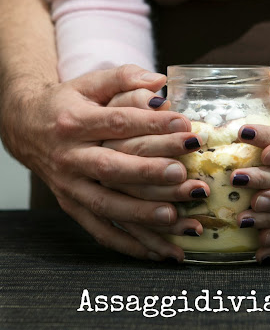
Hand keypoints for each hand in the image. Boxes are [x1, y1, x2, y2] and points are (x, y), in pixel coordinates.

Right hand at [1, 65, 207, 261]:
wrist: (25, 127)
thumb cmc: (66, 103)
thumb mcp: (89, 83)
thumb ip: (123, 77)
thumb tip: (159, 81)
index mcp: (76, 122)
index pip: (118, 122)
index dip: (152, 124)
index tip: (184, 125)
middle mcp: (70, 157)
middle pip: (111, 167)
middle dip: (147, 172)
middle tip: (182, 174)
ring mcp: (69, 186)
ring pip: (106, 206)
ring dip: (141, 215)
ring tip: (175, 218)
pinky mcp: (71, 206)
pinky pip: (99, 230)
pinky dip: (128, 244)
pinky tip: (157, 252)